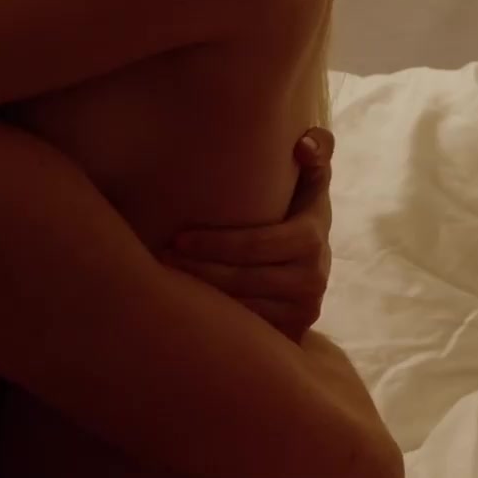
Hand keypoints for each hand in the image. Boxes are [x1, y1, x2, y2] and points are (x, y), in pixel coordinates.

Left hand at [163, 127, 334, 338]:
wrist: (313, 266)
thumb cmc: (299, 212)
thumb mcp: (312, 183)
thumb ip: (317, 154)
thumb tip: (302, 145)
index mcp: (312, 238)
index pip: (257, 244)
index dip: (215, 244)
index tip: (177, 238)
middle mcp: (312, 279)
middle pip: (243, 279)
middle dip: (198, 269)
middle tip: (160, 258)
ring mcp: (303, 310)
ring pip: (242, 307)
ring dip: (202, 294)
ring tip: (165, 279)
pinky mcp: (291, 332)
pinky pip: (248, 328)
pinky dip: (217, 317)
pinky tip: (188, 304)